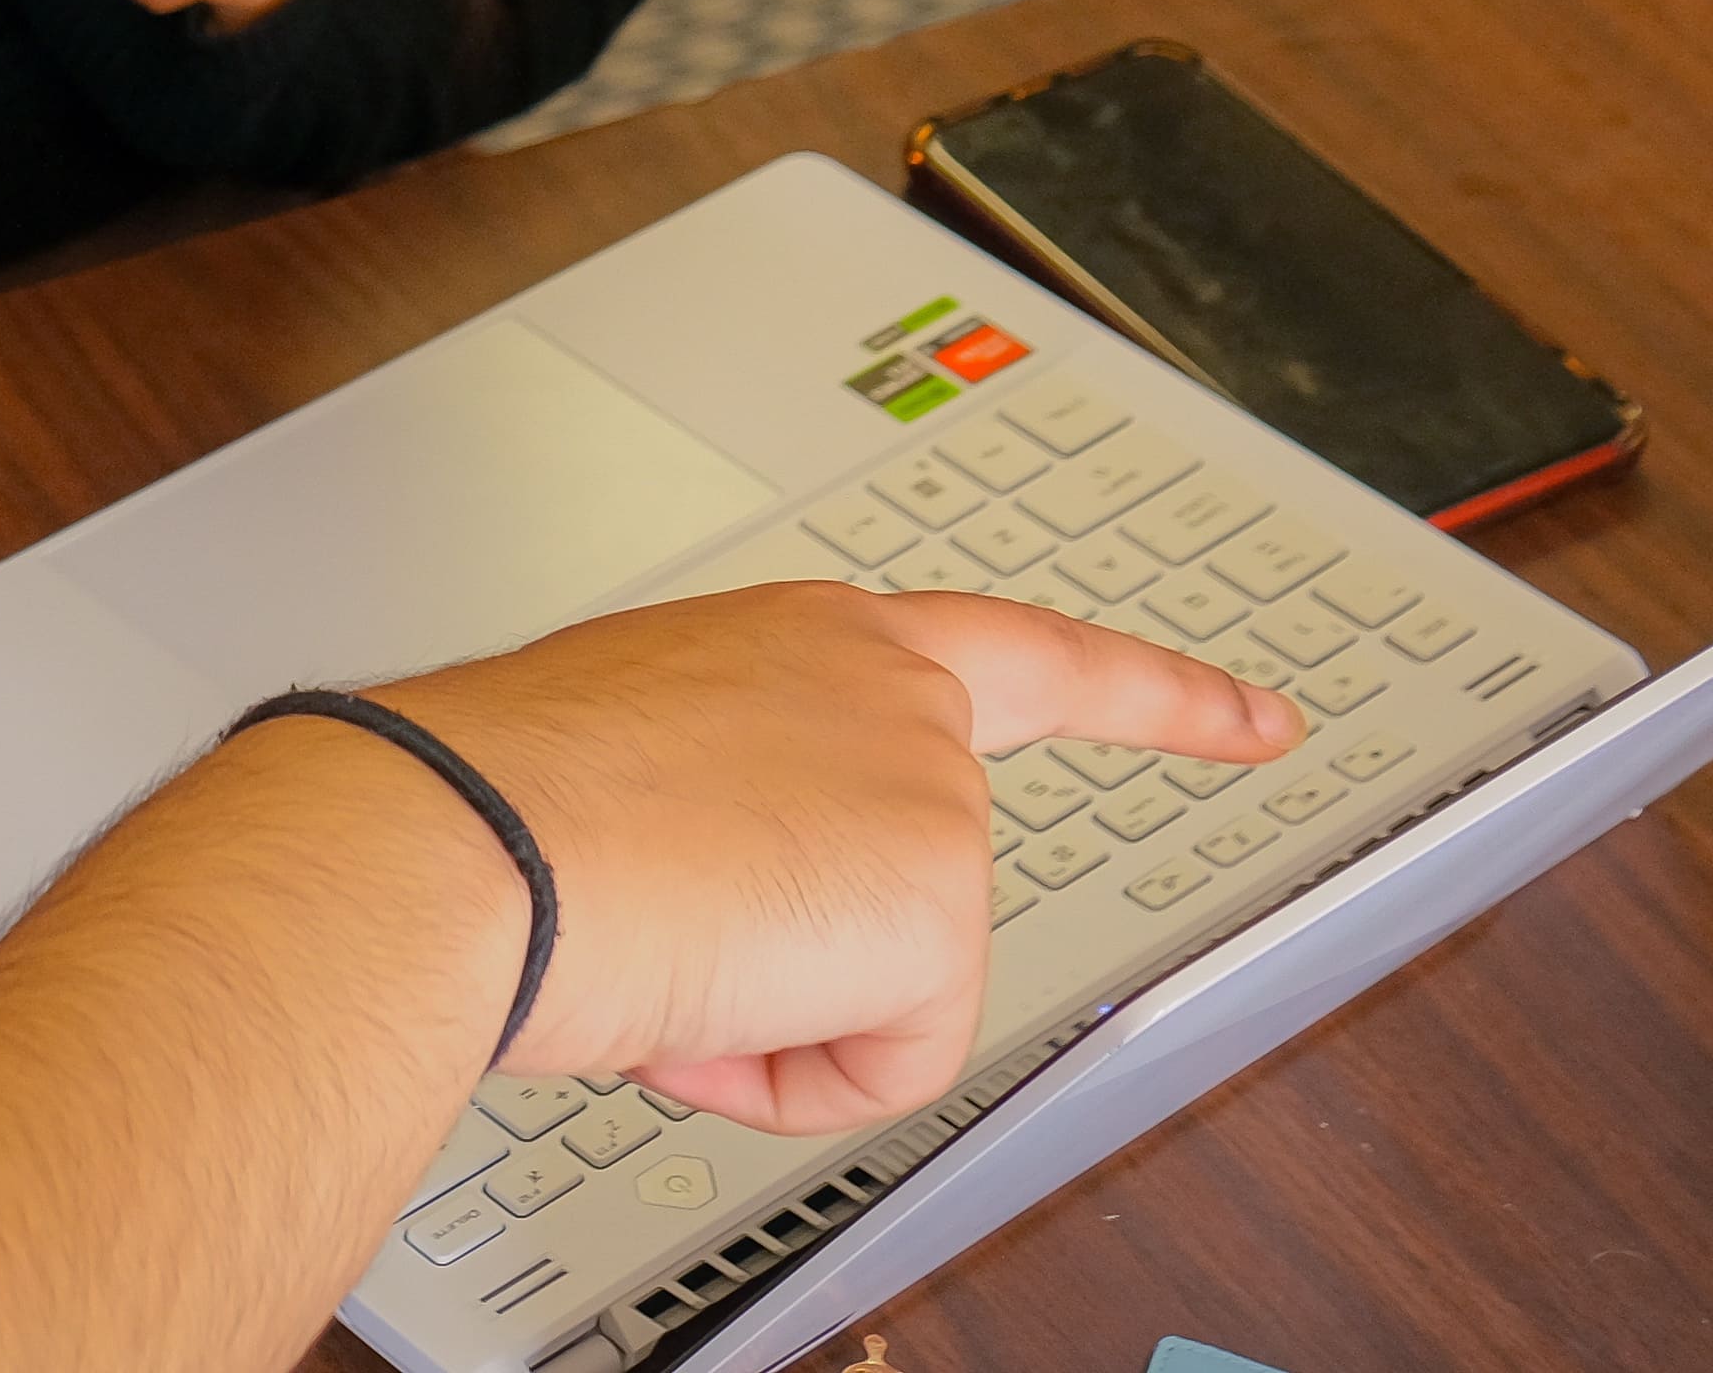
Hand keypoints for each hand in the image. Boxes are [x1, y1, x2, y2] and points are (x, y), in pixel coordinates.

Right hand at [377, 583, 1301, 1134]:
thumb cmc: (483, 800)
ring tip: (645, 938)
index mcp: (805, 638)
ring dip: (760, 1009)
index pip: (1020, 655)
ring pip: (881, 987)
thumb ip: (719, 800)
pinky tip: (691, 998)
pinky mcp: (935, 897)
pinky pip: (879, 1065)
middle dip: (818, 965)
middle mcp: (885, 686)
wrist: (455, 838)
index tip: (1257, 718)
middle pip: (920, 894)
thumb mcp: (618, 756)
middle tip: (669, 937)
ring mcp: (924, 784)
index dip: (1159, 697)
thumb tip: (696, 931)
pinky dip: (778, 1074)